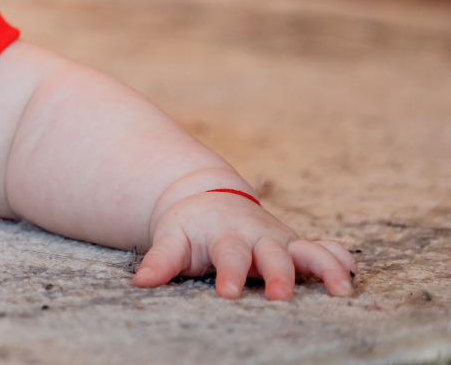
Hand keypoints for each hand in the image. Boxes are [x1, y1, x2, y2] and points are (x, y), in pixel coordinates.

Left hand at [133, 191, 355, 299]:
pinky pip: (325, 249)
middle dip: (280, 275)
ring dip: (326, 268)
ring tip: (342, 289)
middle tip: (280, 298)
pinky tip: (355, 272)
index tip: (228, 292)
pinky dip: (341, 258)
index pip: (229, 255)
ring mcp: (282, 241)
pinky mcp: (298, 246)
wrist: (208, 197)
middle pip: (273, 255)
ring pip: (309, 251)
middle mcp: (259, 237)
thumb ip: (161, 260)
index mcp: (226, 235)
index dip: (230, 273)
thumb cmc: (191, 227)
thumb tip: (141, 282)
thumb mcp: (172, 239)